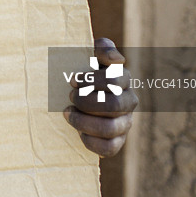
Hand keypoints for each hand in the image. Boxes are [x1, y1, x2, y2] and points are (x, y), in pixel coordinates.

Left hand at [63, 38, 137, 157]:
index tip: (71, 80)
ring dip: (83, 121)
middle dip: (86, 101)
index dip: (90, 81)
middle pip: (113, 105)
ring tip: (67, 113)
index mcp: (123, 79)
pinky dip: (90, 141)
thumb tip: (115, 59)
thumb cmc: (83, 69)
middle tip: (70, 96)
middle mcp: (128, 101)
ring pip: (110, 128)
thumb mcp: (90, 53)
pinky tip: (77, 132)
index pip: (114, 81)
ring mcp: (124, 123)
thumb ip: (103, 48)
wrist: (76, 92)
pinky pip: (109, 148)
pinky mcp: (117, 141)